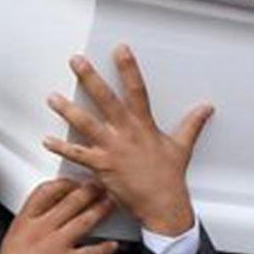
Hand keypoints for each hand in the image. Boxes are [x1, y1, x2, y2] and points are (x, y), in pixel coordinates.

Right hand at [0, 179, 121, 253]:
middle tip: (99, 186)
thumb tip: (46, 210)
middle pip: (70, 202)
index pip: (44, 192)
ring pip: (84, 221)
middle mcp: (41, 230)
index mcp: (25, 222)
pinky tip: (113, 245)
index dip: (63, 184)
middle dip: (89, 191)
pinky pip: (92, 252)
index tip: (73, 182)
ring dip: (101, 210)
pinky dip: (106, 248)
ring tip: (110, 204)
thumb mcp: (13, 237)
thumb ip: (31, 222)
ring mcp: (56, 245)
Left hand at [44, 45, 212, 236]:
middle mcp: (126, 133)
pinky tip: (47, 140)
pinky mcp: (101, 167)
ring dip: (67, 110)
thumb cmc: (169, 178)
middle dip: (90, 78)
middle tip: (77, 61)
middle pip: (106, 99)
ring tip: (53, 98)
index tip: (120, 50)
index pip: (137, 90)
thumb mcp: (182, 147)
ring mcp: (112, 150)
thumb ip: (192, 124)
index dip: (129, 68)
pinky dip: (61, 148)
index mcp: (144, 125)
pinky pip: (77, 155)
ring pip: (86, 124)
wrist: (162, 204)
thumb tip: (206, 109)